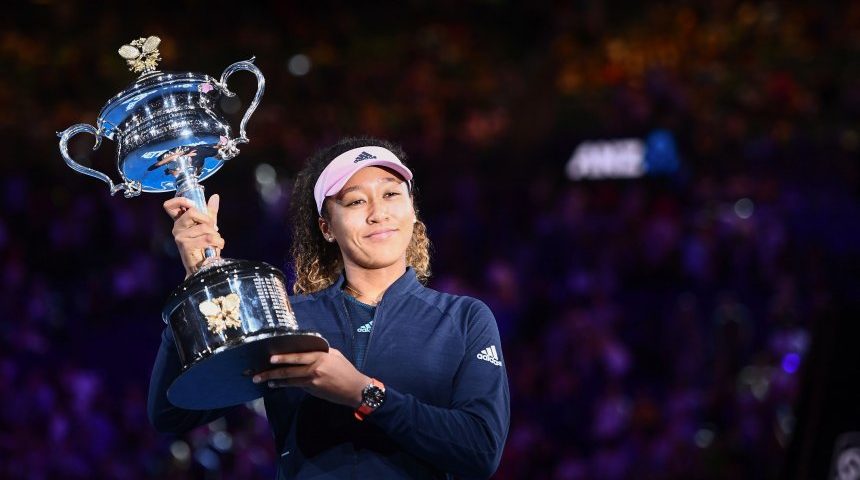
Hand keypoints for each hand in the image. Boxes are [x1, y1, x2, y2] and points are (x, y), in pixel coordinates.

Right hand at [163, 194, 223, 277]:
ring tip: (216, 241)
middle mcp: (177, 228)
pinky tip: (218, 246)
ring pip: (204, 227)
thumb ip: (210, 212)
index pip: (169, 206)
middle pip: (192, 212)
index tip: (193, 205)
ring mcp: (180, 237)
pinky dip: (218, 242)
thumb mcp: (208, 226)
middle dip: (208, 220)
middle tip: (213, 228)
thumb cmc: (204, 246)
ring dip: (216, 234)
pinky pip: (208, 237)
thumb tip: (215, 196)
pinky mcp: (186, 245)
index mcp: (180, 221)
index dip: (180, 201)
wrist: (203, 267)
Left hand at [253, 349, 370, 407]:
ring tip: (264, 381)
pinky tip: (278, 385)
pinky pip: (298, 386)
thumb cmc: (346, 370)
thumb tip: (306, 351)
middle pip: (289, 371)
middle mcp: (315, 369)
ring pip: (290, 381)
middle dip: (271, 373)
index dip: (284, 358)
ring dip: (276, 381)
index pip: (298, 357)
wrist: (355, 389)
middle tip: (257, 375)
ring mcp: (313, 381)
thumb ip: (320, 353)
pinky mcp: (313, 390)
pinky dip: (287, 385)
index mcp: (320, 357)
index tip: (271, 359)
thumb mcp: (335, 355)